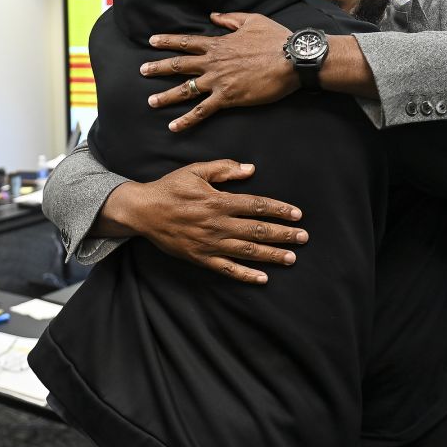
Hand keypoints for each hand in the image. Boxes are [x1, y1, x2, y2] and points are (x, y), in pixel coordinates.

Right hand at [107, 160, 306, 283]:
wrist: (143, 211)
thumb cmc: (170, 188)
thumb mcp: (195, 170)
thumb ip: (224, 168)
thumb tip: (251, 169)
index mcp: (218, 200)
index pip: (257, 206)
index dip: (279, 210)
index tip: (297, 214)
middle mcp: (217, 223)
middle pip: (257, 230)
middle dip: (283, 234)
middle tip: (303, 238)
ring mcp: (210, 243)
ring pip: (247, 251)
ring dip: (271, 255)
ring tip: (291, 258)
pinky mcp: (200, 258)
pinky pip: (227, 269)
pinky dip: (246, 275)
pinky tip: (263, 278)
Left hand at [143, 12, 298, 131]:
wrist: (292, 59)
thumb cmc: (275, 39)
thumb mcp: (252, 20)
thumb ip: (230, 18)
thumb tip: (213, 16)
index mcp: (218, 44)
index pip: (186, 42)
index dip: (167, 41)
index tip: (152, 41)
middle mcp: (213, 62)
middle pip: (179, 65)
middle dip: (158, 67)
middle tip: (142, 70)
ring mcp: (218, 81)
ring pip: (185, 89)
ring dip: (166, 96)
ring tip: (151, 101)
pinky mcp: (228, 98)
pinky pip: (202, 111)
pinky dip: (186, 120)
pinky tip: (173, 127)